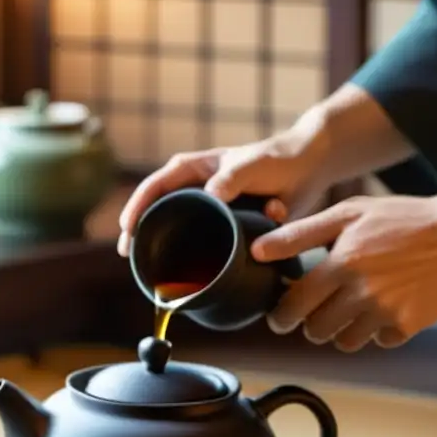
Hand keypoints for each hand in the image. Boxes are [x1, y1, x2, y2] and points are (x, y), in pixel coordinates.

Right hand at [116, 128, 330, 256]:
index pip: (155, 186)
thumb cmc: (277, 160)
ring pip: (176, 228)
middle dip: (140, 232)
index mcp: (193, 169)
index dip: (138, 207)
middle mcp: (195, 188)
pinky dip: (192, 256)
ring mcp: (207, 208)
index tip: (128, 230)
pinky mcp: (223, 225)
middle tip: (129, 256)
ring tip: (150, 271)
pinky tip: (184, 276)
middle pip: (157, 210)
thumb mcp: (253, 165)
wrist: (308, 169)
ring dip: (164, 247)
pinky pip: (200, 241)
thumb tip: (211, 195)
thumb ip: (233, 177)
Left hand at [251, 193, 436, 350]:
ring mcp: (385, 312)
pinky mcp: (408, 325)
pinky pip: (379, 341)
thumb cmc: (403, 218)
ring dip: (342, 330)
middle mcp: (360, 293)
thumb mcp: (348, 213)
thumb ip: (300, 234)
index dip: (281, 316)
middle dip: (312, 324)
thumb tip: (259, 250)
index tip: (281, 317)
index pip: (293, 306)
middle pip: (316, 331)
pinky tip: (385, 307)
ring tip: (352, 308)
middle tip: (319, 311)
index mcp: (340, 264)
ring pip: (344, 342)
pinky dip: (378, 331)